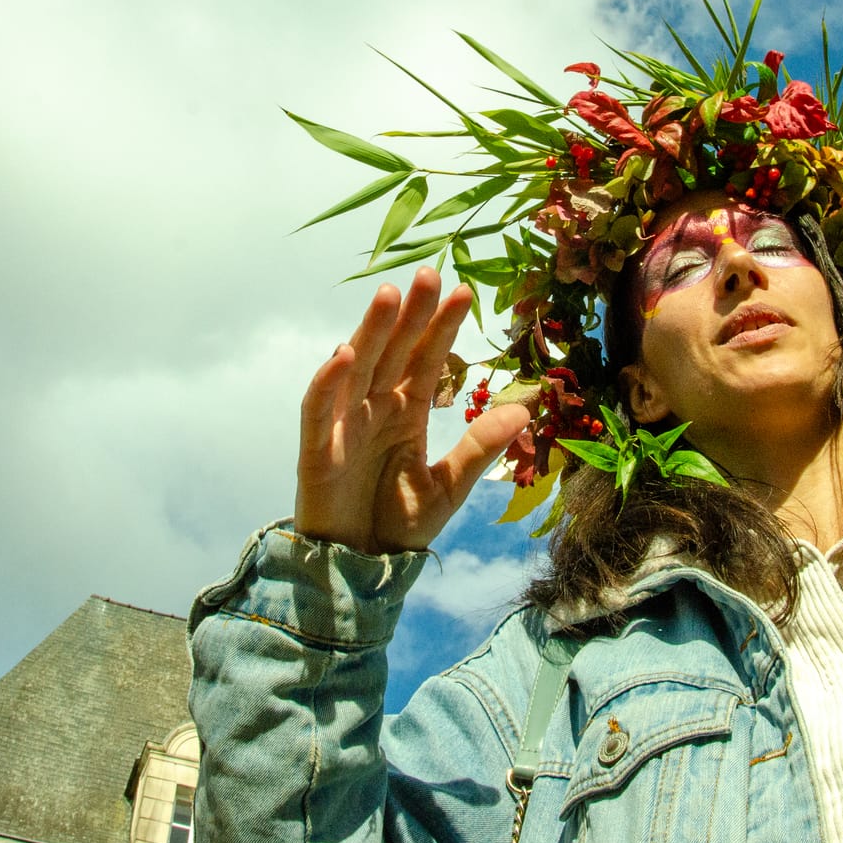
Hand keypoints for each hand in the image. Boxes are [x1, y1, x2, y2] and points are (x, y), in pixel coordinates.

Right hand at [296, 266, 528, 554]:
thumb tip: (526, 410)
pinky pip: (319, 407)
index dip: (442, 326)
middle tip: (430, 272)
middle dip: (410, 313)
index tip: (464, 291)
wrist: (359, 569)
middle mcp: (374, 408)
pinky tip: (345, 352)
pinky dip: (329, 380)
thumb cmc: (397, 524)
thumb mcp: (448, 488)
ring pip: (358, 367)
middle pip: (393, 351)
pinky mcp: (316, 449)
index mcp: (407, 412)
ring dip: (372, 330)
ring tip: (390, 294)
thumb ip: (479, 448)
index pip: (427, 359)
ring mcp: (343, 424)